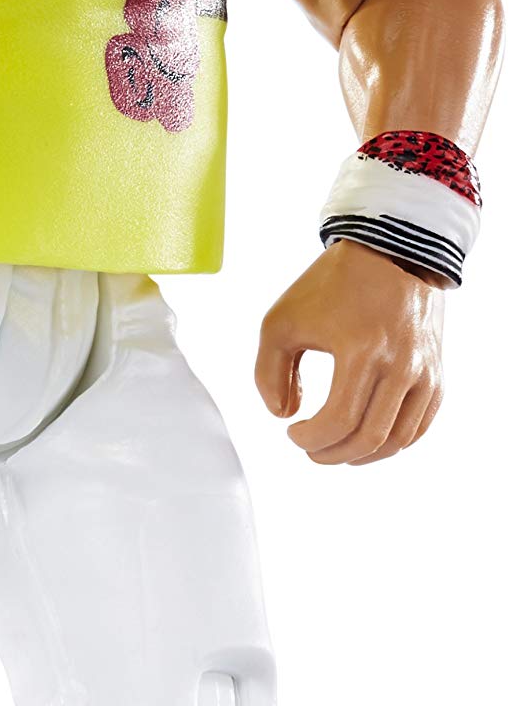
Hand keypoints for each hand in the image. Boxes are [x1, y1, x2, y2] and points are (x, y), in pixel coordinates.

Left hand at [255, 240, 444, 462]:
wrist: (390, 250)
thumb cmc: (331, 284)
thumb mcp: (282, 321)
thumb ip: (269, 373)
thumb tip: (284, 415)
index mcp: (360, 350)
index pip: (338, 421)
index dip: (310, 439)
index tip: (292, 433)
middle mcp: (399, 364)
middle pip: (368, 437)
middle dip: (332, 454)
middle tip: (310, 449)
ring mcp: (423, 370)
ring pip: (398, 439)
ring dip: (363, 455)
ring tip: (337, 449)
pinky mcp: (436, 371)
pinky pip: (420, 425)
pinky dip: (393, 442)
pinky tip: (368, 439)